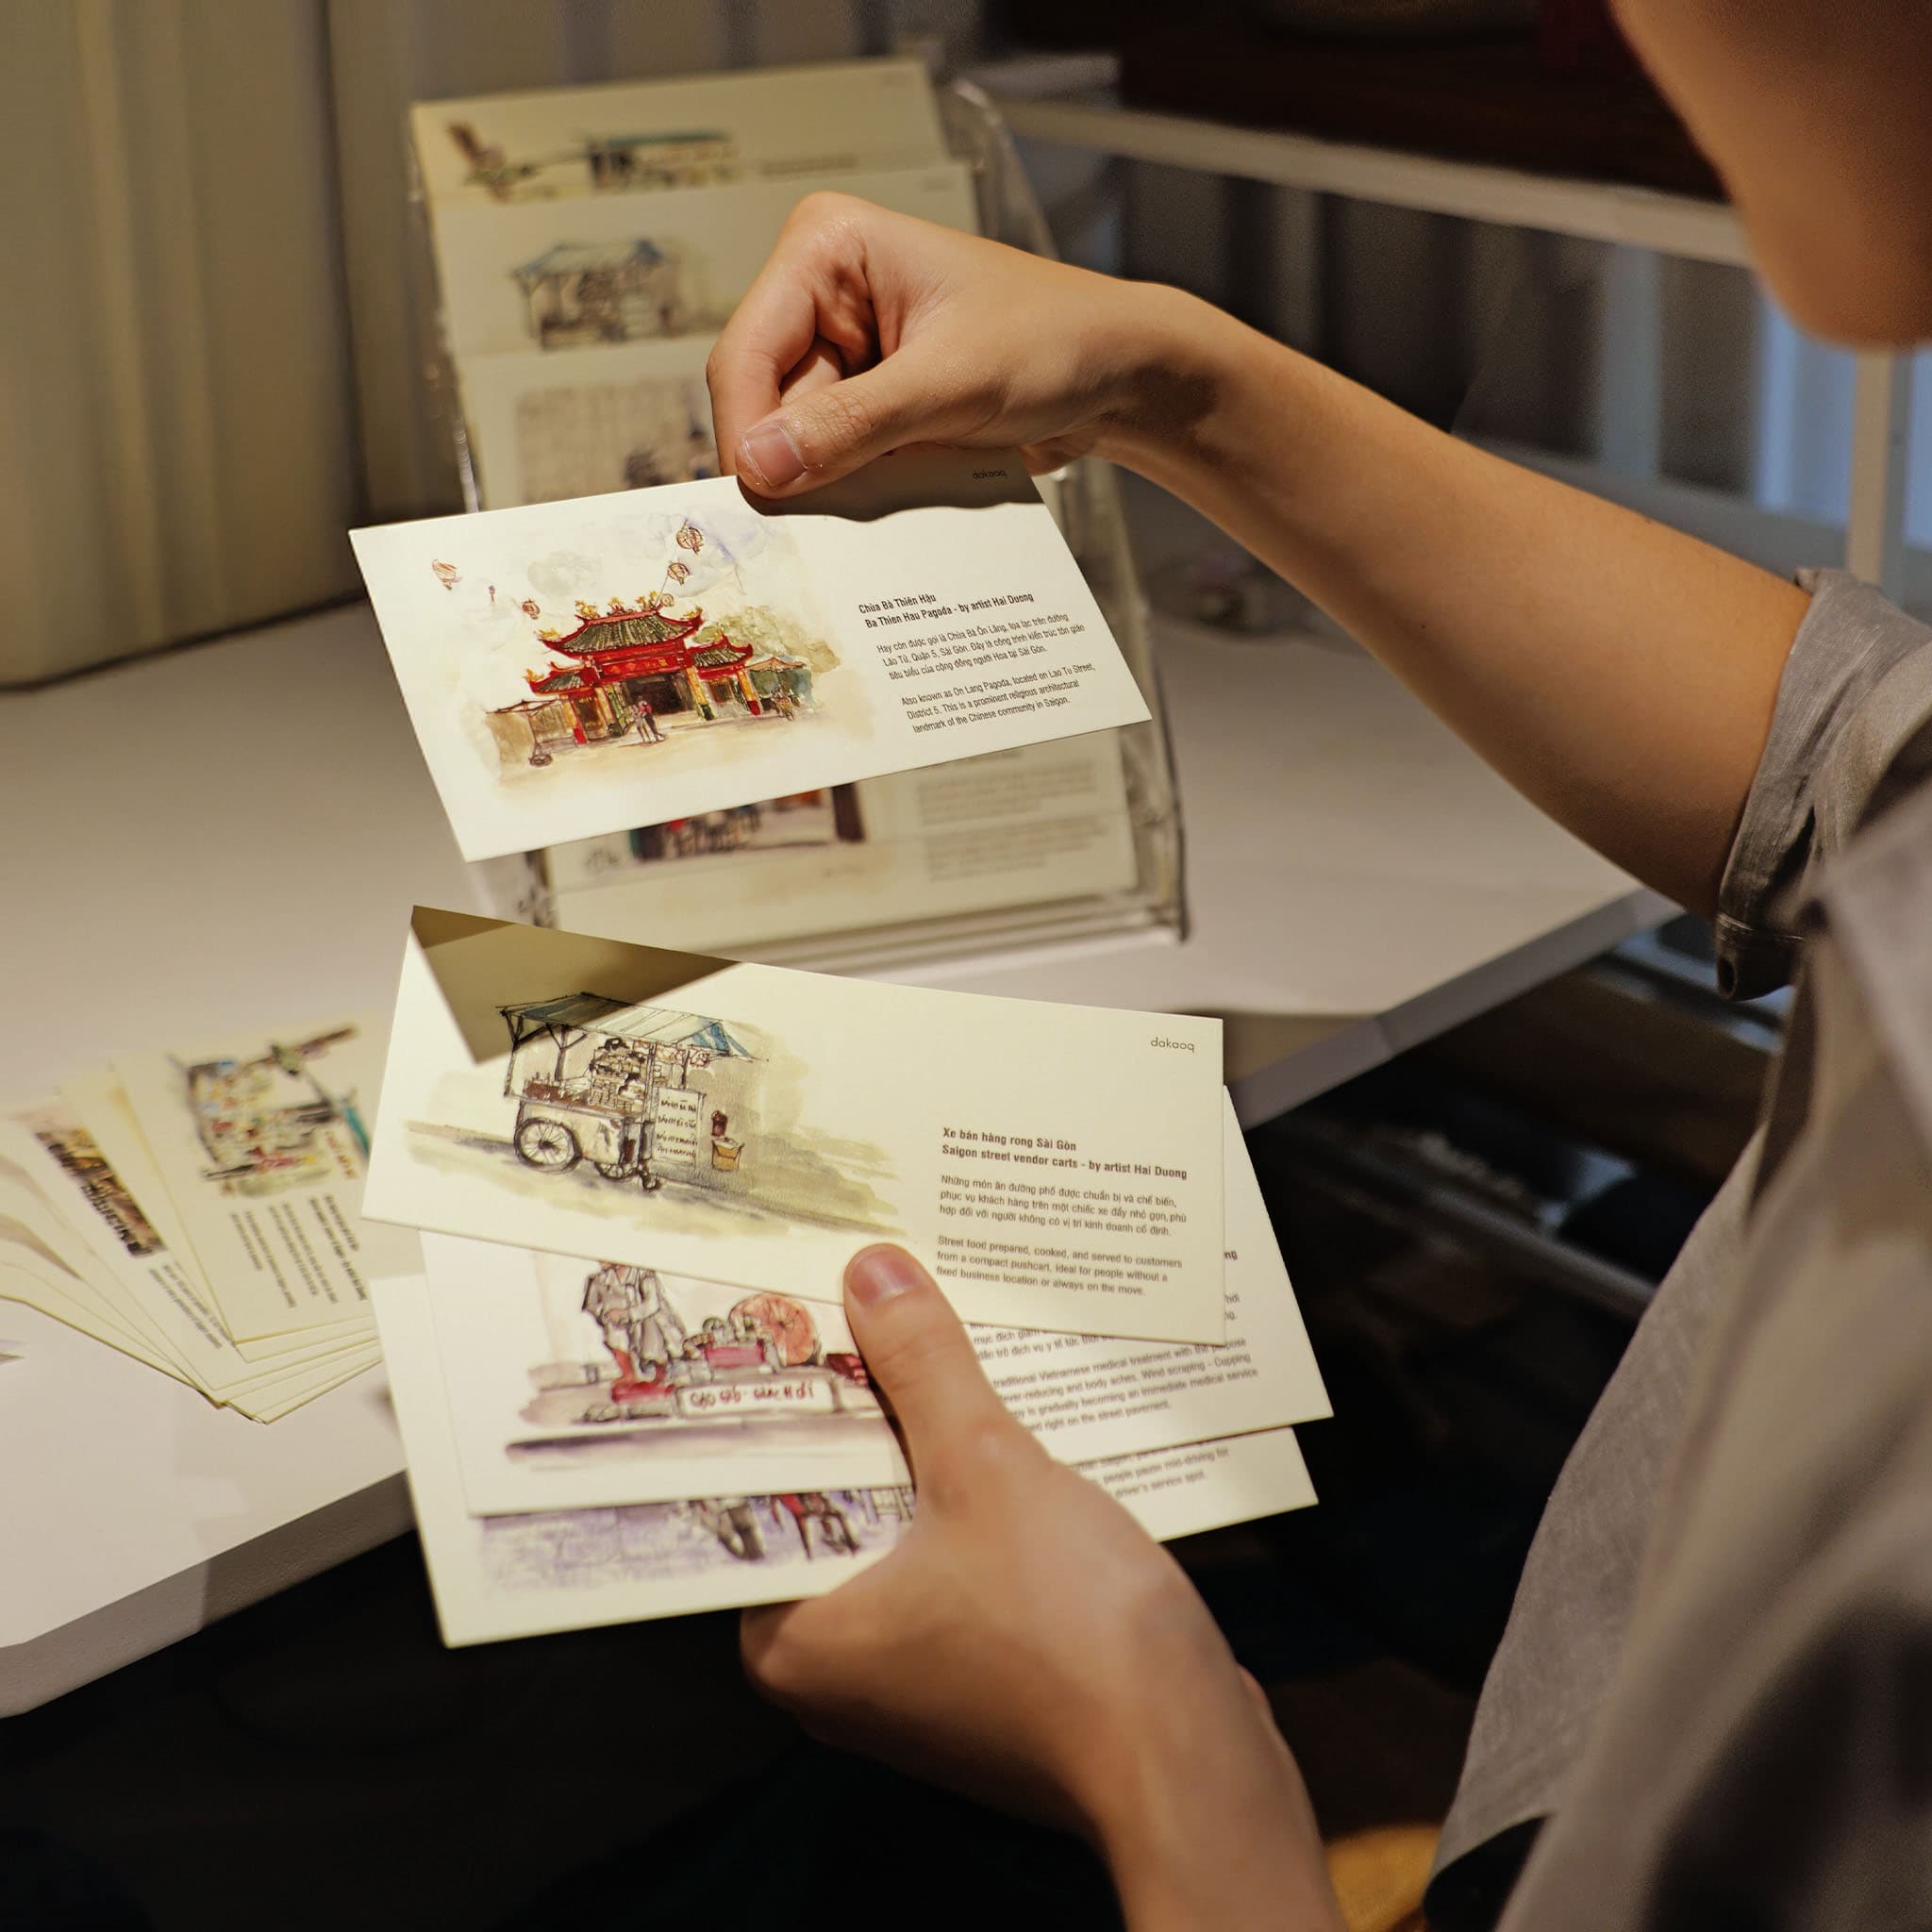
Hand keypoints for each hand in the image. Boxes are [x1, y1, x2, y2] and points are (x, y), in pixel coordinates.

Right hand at [706, 192, 1206, 494]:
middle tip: (817, 524)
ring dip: (833, 481)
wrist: (1118, 375)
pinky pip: (836, 459)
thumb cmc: (1054, 342)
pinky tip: (897, 494)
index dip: (746, 433)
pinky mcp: (869, 402)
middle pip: (764, 404)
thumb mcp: (953, 384)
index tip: (759, 502)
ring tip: (890, 493)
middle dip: (796, 463)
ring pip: (797, 442)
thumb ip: (854, 424)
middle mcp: (824, 294)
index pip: (745, 352)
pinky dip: (858, 489)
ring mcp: (845, 352)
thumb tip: (760, 465)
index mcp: (828, 247)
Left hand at [741, 1244, 1342, 1929]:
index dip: (779, 1402)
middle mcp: (840, 1675)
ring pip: (904, 1533)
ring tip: (942, 1352)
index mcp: (798, 1641)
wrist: (1193, 1763)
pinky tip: (1010, 1435)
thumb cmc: (1072, 1638)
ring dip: (930, 1454)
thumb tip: (874, 1279)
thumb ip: (923, 1367)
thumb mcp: (986, 1468)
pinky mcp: (987, 1682)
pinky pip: (961, 1568)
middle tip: (872, 1313)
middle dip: (866, 1414)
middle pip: (834, 1507)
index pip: (752, 1496)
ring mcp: (918, 1685)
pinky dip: (978, 1506)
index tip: (796, 1320)